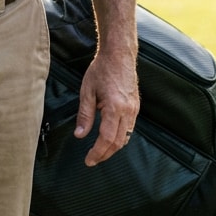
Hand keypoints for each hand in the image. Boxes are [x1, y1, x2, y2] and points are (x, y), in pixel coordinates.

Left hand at [74, 49, 138, 165]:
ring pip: (126, 137)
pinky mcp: (136, 106)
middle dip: (105, 154)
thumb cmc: (101, 69)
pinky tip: (110, 138)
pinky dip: (120, 138)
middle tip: (92, 160)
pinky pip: (129, 128)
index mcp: (114, 107)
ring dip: (113, 148)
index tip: (89, 160)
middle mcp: (128, 110)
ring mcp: (134, 109)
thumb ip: (84, 115)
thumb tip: (80, 135)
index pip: (106, 138)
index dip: (97, 152)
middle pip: (118, 142)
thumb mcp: (87, 91)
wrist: (119, 55)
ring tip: (100, 152)